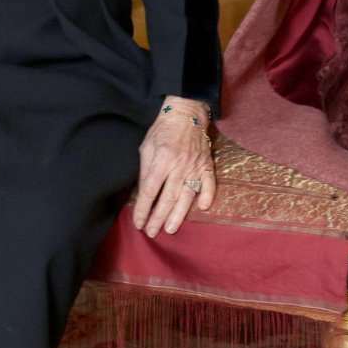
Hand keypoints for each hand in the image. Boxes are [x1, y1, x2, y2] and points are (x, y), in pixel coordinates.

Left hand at [132, 96, 215, 237]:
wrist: (186, 114)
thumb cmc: (163, 130)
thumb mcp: (146, 147)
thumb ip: (145, 170)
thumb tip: (143, 193)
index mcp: (162, 160)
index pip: (150, 191)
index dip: (143, 209)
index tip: (138, 222)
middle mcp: (179, 165)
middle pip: (168, 198)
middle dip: (158, 218)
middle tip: (152, 232)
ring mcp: (195, 166)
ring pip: (187, 195)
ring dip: (179, 215)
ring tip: (170, 229)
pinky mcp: (207, 165)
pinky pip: (209, 183)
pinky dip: (207, 196)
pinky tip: (203, 208)